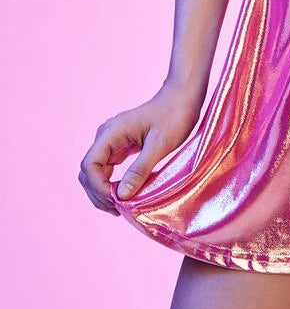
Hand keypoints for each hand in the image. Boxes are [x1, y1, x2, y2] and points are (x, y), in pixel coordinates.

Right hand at [79, 80, 203, 214]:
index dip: (98, 187)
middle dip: (99, 194)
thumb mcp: (160, 145)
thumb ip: (139, 169)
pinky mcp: (120, 148)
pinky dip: (111, 186)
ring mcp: (112, 142)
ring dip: (103, 192)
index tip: (117, 201)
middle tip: (119, 210)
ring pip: (96, 173)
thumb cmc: (174, 117)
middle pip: (88, 172)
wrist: (182, 98)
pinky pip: (107, 171)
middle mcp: (106, 137)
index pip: (90, 165)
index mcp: (111, 132)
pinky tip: (124, 196)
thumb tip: (121, 197)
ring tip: (122, 208)